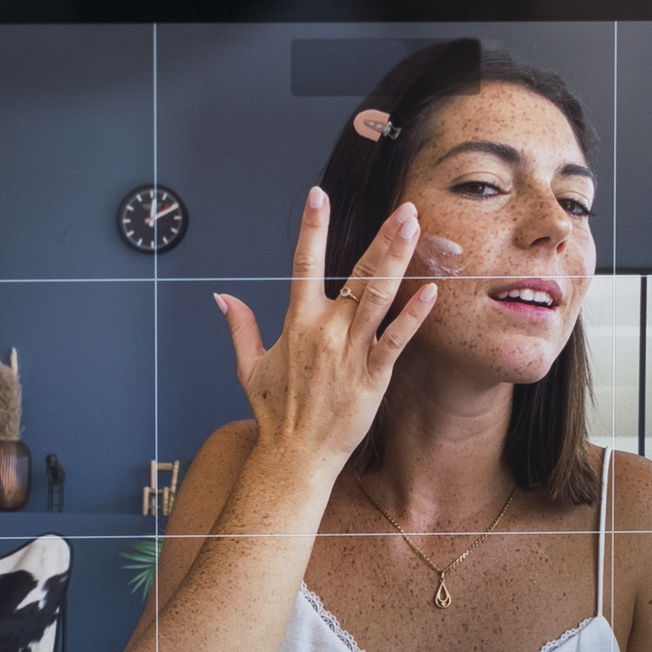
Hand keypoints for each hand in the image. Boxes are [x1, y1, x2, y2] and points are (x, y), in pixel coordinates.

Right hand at [216, 188, 438, 473]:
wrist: (294, 456)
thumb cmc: (274, 413)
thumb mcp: (248, 366)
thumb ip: (240, 326)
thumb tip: (221, 297)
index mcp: (297, 323)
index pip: (303, 263)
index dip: (312, 227)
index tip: (319, 194)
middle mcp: (325, 331)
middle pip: (356, 273)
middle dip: (381, 238)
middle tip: (404, 208)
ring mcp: (351, 352)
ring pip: (378, 297)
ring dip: (398, 261)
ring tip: (414, 230)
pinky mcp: (373, 376)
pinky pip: (396, 340)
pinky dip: (413, 315)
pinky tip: (430, 291)